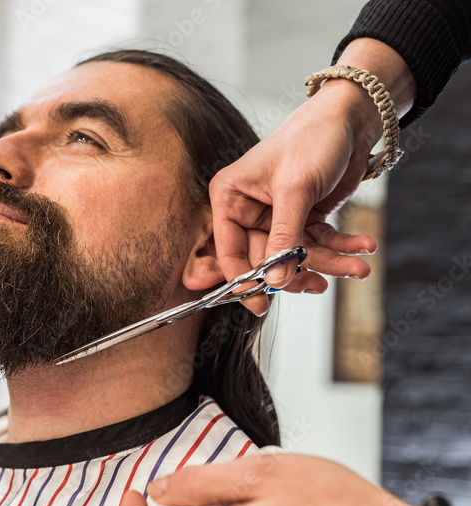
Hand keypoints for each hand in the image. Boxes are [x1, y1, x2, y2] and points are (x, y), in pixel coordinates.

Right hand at [210, 82, 378, 315]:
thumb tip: (277, 280)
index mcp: (230, 198)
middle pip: (266, 259)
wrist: (350, 116)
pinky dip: (342, 248)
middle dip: (299, 271)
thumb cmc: (311, 139)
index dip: (245, 280)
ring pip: (297, 256)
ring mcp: (278, 217)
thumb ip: (285, 237)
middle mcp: (249, 210)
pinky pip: (319, 243)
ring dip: (329, 263)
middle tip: (322, 285)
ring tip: (358, 267)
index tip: (262, 304)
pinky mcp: (305, 218)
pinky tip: (362, 248)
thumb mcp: (295, 189)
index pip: (229, 250)